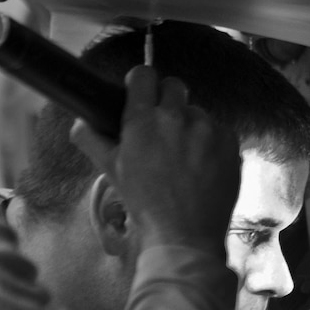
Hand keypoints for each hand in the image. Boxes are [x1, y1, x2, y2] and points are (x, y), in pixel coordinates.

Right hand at [70, 65, 240, 251]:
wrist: (184, 234)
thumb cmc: (144, 203)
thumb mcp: (111, 171)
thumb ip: (91, 140)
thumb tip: (80, 122)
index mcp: (143, 120)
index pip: (143, 75)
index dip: (140, 82)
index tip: (140, 94)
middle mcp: (176, 117)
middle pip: (174, 85)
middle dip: (167, 99)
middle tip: (163, 125)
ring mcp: (207, 129)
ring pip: (197, 112)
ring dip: (190, 125)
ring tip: (184, 156)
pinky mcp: (230, 142)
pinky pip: (218, 131)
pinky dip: (211, 143)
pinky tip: (202, 166)